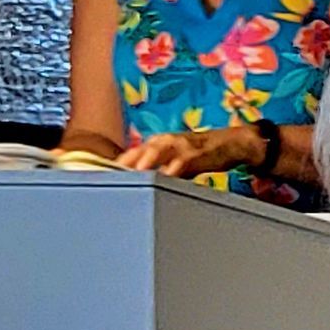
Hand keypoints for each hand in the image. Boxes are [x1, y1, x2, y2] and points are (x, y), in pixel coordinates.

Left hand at [117, 126, 264, 177]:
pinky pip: (182, 161)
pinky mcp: (197, 152)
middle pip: (139, 151)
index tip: (97, 178)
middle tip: (108, 177)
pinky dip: (172, 168)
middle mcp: (165, 141)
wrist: (233, 142)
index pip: (130, 155)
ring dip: (144, 161)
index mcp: (157, 144)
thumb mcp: (175, 163)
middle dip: (124, 164)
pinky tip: (165, 177)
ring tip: (132, 173)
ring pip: (157, 150)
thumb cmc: (201, 154)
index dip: (114, 166)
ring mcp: (181, 145)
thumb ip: (157, 172)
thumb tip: (136, 188)